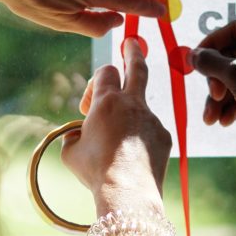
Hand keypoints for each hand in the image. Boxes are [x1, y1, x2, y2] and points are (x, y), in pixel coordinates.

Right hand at [61, 38, 171, 213]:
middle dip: (134, 52)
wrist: (127, 192)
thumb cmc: (95, 171)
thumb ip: (73, 136)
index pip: (105, 72)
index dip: (95, 84)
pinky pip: (150, 132)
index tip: (89, 107)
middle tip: (133, 43)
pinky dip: (140, 140)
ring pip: (141, 109)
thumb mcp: (70, 152)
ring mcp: (152, 119)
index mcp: (107, 101)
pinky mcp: (164, 135)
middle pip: (137, 67)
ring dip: (130, 118)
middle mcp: (132, 104)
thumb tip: (76, 136)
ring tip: (118, 145)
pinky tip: (132, 160)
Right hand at [190, 21, 235, 166]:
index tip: (195, 59)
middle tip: (212, 95)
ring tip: (210, 118)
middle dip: (216, 80)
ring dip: (220, 99)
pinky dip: (233, 107)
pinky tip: (224, 122)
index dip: (212, 43)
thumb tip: (191, 54)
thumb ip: (211, 62)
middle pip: (233, 57)